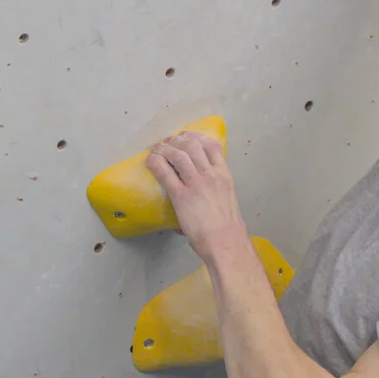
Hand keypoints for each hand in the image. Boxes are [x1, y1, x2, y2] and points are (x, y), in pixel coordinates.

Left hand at [146, 126, 246, 263]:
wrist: (225, 242)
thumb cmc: (228, 228)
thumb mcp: (226, 200)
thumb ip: (213, 192)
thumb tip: (198, 198)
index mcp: (224, 176)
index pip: (213, 147)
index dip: (197, 137)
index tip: (187, 136)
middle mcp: (211, 175)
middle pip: (193, 145)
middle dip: (178, 139)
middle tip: (168, 141)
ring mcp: (196, 184)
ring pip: (179, 154)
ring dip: (165, 148)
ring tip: (157, 148)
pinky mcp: (181, 196)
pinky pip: (166, 172)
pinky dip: (156, 162)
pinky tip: (150, 160)